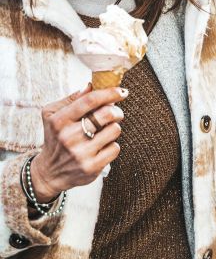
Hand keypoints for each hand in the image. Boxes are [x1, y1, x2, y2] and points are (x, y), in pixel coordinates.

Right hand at [30, 85, 126, 201]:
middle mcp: (69, 136)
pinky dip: (112, 145)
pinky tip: (102, 147)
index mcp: (59, 120)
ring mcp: (81, 153)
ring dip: (114, 128)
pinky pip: (115, 148)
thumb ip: (71, 100)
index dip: (109, 93)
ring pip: (114, 130)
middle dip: (117, 111)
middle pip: (107, 114)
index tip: (122, 91)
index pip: (89, 101)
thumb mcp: (53, 116)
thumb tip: (91, 86)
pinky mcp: (92, 166)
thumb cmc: (56, 138)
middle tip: (116, 112)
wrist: (50, 172)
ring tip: (104, 131)